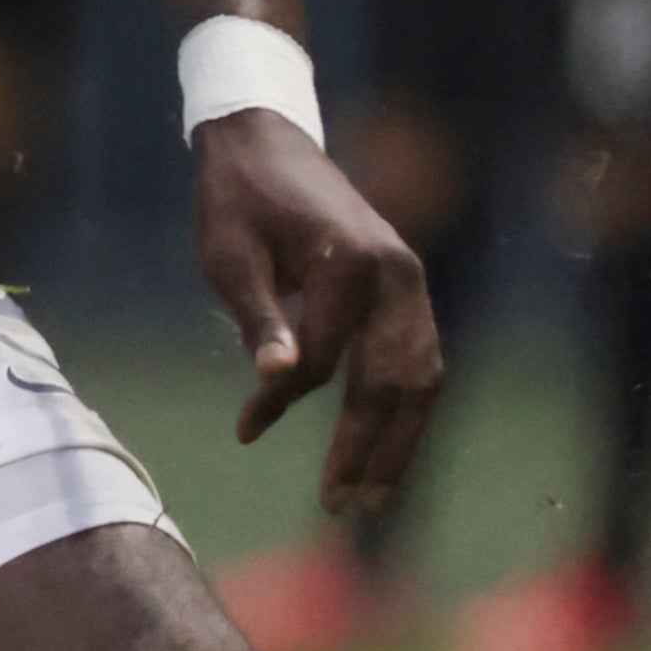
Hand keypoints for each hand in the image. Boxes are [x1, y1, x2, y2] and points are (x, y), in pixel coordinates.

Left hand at [192, 111, 443, 517]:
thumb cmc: (235, 203)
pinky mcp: (408, 285)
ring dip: (401, 439)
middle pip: (395, 383)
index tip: (244, 429)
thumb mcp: (228, 259)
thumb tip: (278, 383)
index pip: (323, 362)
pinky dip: (408, 404)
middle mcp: (397, 275)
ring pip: (422, 377)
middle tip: (342, 507)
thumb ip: (259, 321)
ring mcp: (410, 280)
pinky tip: (388, 443)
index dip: (281, 402)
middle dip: (368, 450)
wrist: (266, 143)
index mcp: (351, 267)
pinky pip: (421, 356)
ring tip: (373, 495)